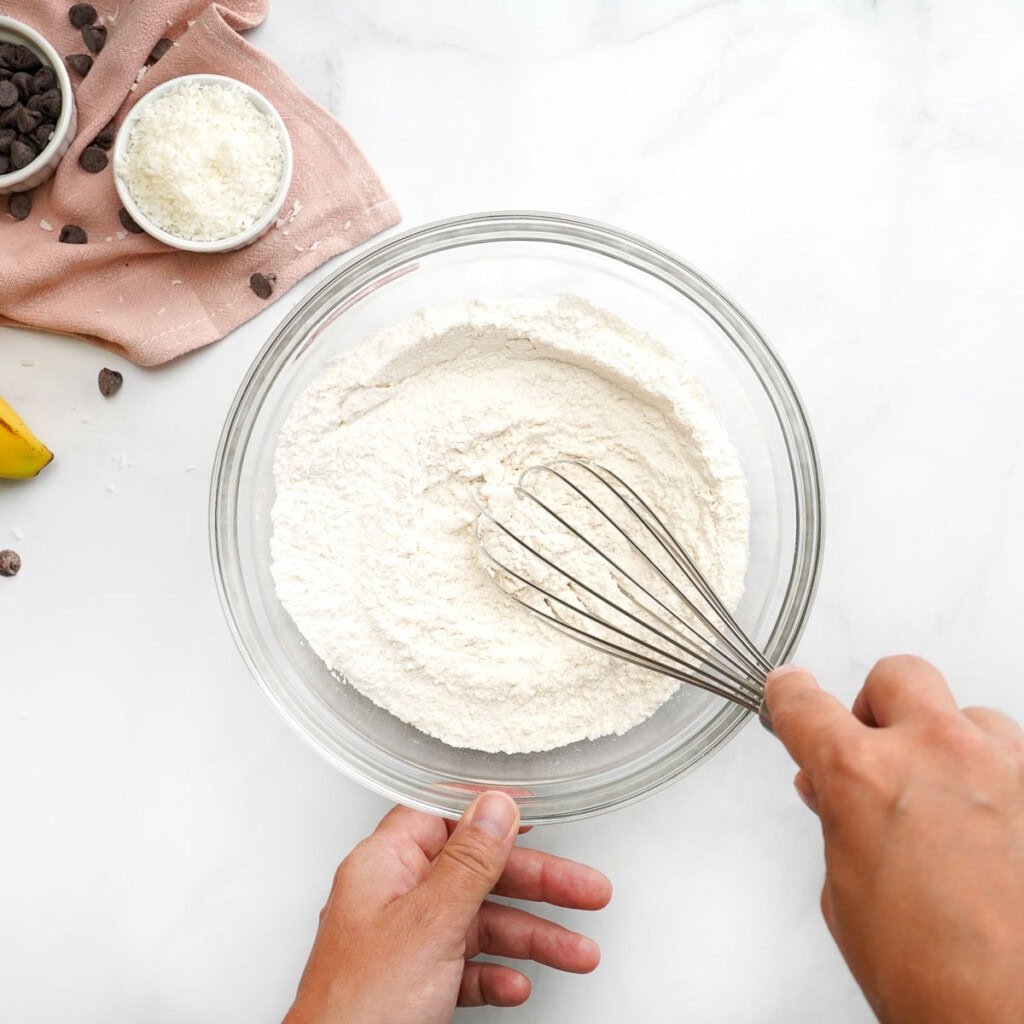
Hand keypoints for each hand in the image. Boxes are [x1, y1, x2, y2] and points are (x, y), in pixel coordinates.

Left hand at [284, 791, 610, 1023]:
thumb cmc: (359, 1007)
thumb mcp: (430, 922)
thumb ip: (468, 862)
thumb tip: (495, 806)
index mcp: (384, 865)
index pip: (444, 816)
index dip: (492, 812)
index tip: (537, 813)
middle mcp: (392, 898)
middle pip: (476, 872)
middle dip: (537, 885)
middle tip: (585, 890)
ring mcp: (402, 943)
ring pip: (479, 924)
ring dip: (531, 938)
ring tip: (576, 951)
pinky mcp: (411, 985)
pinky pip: (464, 967)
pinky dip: (495, 974)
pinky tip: (516, 984)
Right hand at [765, 656, 1023, 1023]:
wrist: (1014, 1017)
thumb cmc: (935, 978)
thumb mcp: (847, 895)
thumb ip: (840, 823)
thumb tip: (836, 795)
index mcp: (861, 774)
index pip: (805, 706)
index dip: (790, 696)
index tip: (790, 690)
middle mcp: (935, 752)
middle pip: (897, 676)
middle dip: (876, 705)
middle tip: (876, 745)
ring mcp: (1003, 765)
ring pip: (968, 715)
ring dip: (949, 746)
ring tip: (949, 803)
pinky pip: (1017, 758)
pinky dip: (999, 781)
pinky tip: (994, 829)